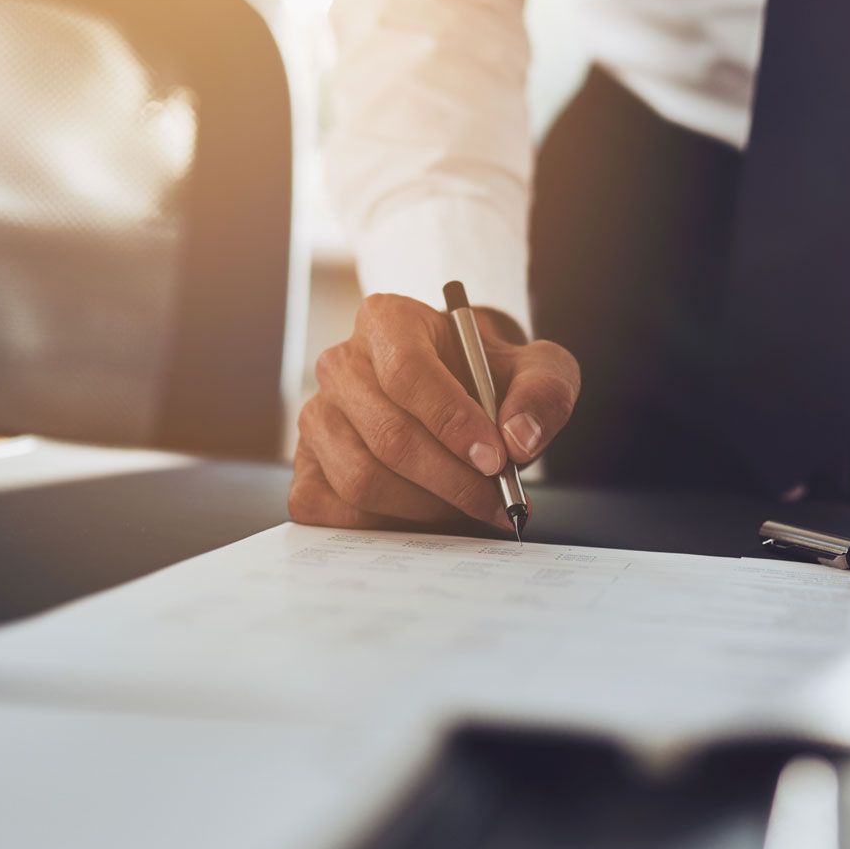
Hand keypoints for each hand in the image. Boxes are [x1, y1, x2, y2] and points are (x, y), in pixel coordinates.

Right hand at [291, 293, 580, 529]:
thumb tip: (519, 440)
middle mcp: (339, 365)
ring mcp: (316, 417)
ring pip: (361, 480)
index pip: (407, 373)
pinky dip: (387, 526)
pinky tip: (427, 516)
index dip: (452, 422)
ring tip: (469, 506)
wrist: (460, 396)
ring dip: (426, 508)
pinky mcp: (306, 467)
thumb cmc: (491, 379)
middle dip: (452, 480)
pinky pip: (335, 512)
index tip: (496, 460)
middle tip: (498, 500)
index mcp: (386, 321)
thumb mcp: (537, 369)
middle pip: (388, 436)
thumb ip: (543, 393)